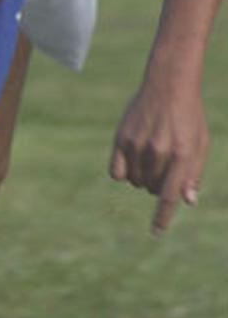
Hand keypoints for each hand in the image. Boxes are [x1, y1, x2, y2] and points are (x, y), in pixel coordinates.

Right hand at [109, 75, 208, 233]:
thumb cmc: (188, 116)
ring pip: (134, 182)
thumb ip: (193, 173)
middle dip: (158, 185)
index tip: (156, 232)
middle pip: (151, 188)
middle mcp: (158, 151)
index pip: (169, 195)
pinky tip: (132, 160)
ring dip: (142, 178)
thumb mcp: (199, 143)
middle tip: (164, 166)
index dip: (162, 217)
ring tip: (150, 158)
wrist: (168, 85)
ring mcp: (137, 145)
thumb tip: (187, 201)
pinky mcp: (121, 139)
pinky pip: (117, 172)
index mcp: (181, 154)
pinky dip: (124, 173)